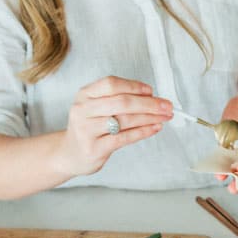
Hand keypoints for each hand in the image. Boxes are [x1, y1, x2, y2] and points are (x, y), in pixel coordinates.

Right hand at [55, 76, 172, 175]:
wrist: (70, 154)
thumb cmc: (89, 128)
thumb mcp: (96, 107)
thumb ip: (118, 100)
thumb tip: (151, 97)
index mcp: (85, 94)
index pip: (111, 84)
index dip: (134, 86)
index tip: (151, 91)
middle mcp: (83, 110)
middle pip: (122, 102)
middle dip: (149, 104)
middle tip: (167, 106)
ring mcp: (87, 130)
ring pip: (125, 120)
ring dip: (150, 118)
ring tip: (165, 117)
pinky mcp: (95, 148)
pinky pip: (124, 138)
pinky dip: (143, 132)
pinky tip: (155, 128)